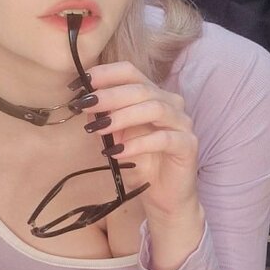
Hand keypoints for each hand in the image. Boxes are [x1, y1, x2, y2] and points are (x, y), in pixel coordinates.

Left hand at [78, 60, 199, 219]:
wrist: (163, 196)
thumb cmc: (140, 162)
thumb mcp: (115, 137)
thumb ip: (104, 117)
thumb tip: (84, 101)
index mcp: (153, 94)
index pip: (130, 72)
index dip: (105, 74)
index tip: (80, 82)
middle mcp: (171, 103)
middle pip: (141, 89)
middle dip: (110, 95)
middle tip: (86, 105)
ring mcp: (182, 123)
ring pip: (155, 109)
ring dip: (123, 116)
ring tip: (100, 128)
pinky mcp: (188, 145)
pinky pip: (163, 139)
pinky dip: (138, 144)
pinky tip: (118, 152)